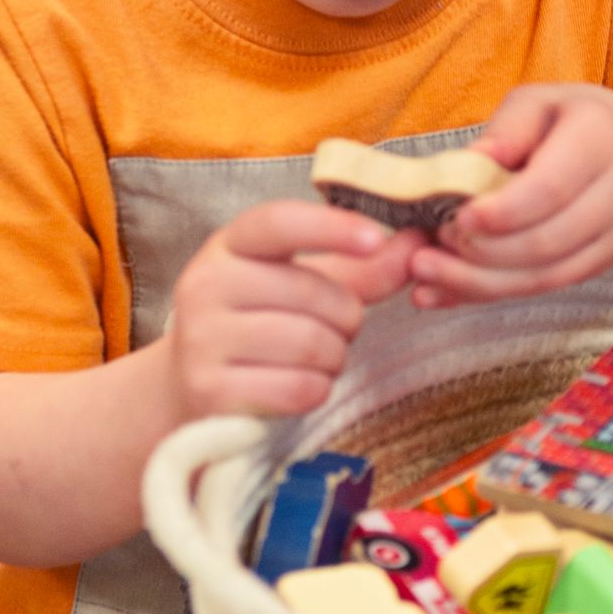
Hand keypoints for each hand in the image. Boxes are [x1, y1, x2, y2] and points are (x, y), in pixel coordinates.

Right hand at [168, 200, 417, 416]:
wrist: (191, 387)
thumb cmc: (261, 326)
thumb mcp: (303, 284)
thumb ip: (362, 266)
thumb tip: (420, 241)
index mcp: (229, 246)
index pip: (280, 222)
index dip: (331, 228)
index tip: (375, 238)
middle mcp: (206, 285)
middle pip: (314, 294)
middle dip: (346, 318)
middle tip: (337, 330)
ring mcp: (202, 339)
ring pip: (311, 344)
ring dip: (334, 358)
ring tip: (317, 359)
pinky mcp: (210, 391)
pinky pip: (299, 388)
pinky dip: (316, 391)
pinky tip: (299, 386)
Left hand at [407, 86, 612, 305]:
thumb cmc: (587, 124)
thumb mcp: (548, 102)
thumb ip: (509, 127)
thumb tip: (469, 161)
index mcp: (601, 140)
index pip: (551, 187)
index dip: (503, 211)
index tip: (458, 218)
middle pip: (546, 240)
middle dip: (481, 253)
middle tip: (428, 248)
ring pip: (545, 274)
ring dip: (479, 282)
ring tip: (425, 274)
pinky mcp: (602, 267)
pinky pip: (545, 288)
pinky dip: (491, 293)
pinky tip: (444, 293)